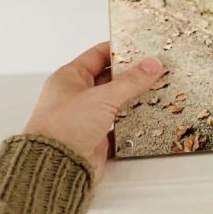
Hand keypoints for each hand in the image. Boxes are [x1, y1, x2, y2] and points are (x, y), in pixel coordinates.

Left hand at [23, 42, 164, 180]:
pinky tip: (148, 114)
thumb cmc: (62, 129)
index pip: (98, 55)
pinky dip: (133, 120)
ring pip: (116, 100)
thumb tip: (151, 65)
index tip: (140, 46)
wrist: (56, 167)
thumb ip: (131, 81)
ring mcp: (86, 116)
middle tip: (154, 67)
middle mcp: (76, 96)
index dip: (119, 49)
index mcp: (69, 78)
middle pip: (110, 78)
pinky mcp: (96, 136)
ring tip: (156, 87)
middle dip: (132, 73)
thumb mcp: (102, 97)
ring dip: (134, 96)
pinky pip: (119, 123)